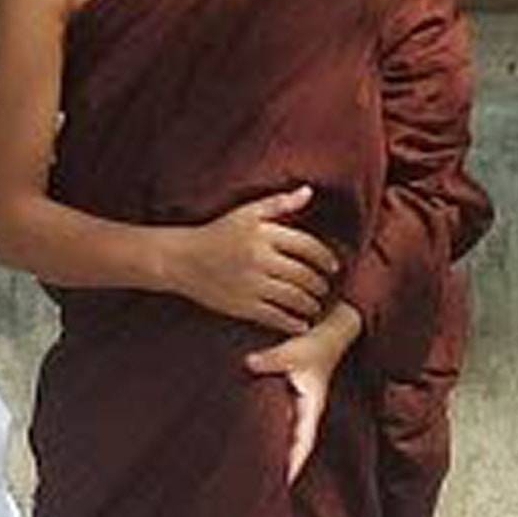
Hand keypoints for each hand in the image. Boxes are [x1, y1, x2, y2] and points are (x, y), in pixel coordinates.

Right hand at [166, 186, 338, 334]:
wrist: (182, 259)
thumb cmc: (218, 232)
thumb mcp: (247, 212)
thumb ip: (279, 203)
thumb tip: (309, 192)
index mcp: (264, 234)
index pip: (307, 246)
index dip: (326, 257)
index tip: (334, 266)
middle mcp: (259, 259)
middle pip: (303, 274)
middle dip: (320, 284)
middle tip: (326, 288)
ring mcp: (251, 284)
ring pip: (293, 298)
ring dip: (310, 304)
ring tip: (316, 306)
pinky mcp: (242, 306)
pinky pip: (275, 317)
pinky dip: (292, 323)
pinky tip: (302, 324)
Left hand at [244, 305, 361, 485]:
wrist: (328, 336)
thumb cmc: (314, 345)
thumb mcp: (294, 351)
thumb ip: (271, 359)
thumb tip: (248, 363)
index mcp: (311, 407)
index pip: (303, 442)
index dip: (294, 463)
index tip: (284, 484)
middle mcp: (306, 414)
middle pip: (295, 449)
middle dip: (284, 470)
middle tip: (266, 492)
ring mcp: (299, 410)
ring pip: (288, 441)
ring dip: (278, 458)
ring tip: (260, 479)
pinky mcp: (291, 403)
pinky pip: (282, 428)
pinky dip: (272, 440)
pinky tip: (258, 449)